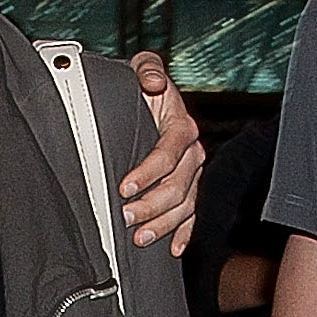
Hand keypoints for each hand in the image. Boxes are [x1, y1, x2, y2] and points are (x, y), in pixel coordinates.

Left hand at [122, 51, 204, 254]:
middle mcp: (191, 151)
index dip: (149, 170)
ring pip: (185, 203)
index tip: (125, 186)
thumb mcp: (141, 68)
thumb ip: (146, 68)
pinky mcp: (189, 188)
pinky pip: (192, 214)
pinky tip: (173, 248)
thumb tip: (152, 82)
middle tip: (126, 217)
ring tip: (140, 237)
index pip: (169, 151)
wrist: (146, 100)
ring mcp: (192, 172)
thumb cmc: (141, 87)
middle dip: (152, 204)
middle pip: (178, 183)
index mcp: (180, 124)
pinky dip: (184, 232)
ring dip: (164, 224)